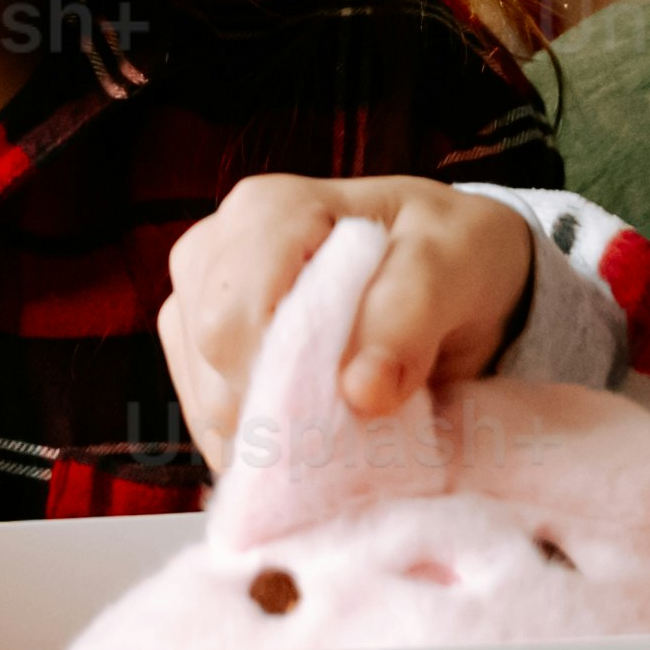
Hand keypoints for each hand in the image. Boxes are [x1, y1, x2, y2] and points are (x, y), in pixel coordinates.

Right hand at [155, 176, 543, 457]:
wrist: (448, 269)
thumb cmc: (450, 253)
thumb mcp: (454, 268)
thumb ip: (409, 316)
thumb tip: (361, 389)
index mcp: (266, 211)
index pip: (232, 323)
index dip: (284, 382)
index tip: (355, 408)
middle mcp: (213, 248)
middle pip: (211, 363)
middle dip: (280, 410)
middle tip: (358, 425)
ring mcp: (195, 299)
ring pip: (205, 399)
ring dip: (273, 430)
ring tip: (342, 423)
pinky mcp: (196, 348)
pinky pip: (209, 419)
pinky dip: (264, 438)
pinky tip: (312, 425)